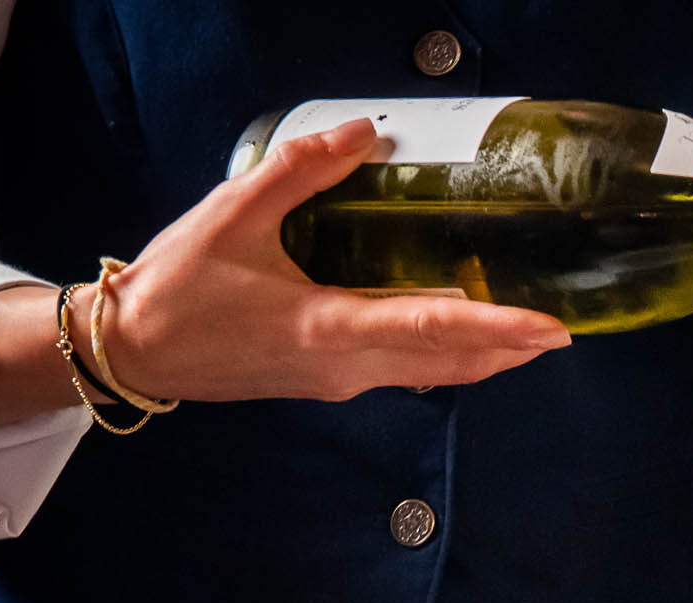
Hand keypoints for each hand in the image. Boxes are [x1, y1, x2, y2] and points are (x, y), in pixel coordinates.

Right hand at [82, 118, 569, 402]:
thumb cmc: (175, 289)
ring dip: (483, 358)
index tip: (547, 329)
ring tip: (530, 340)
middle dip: (508, 350)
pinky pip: (405, 373)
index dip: (496, 328)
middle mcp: (345, 366)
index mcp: (325, 327)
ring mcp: (340, 382)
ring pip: (430, 374)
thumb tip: (362, 131)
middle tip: (560, 334)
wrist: (132, 352)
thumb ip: (300, 171)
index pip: (430, 326)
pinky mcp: (330, 382)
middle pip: (448, 362)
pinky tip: (465, 339)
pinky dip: (444, 357)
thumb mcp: (231, 215)